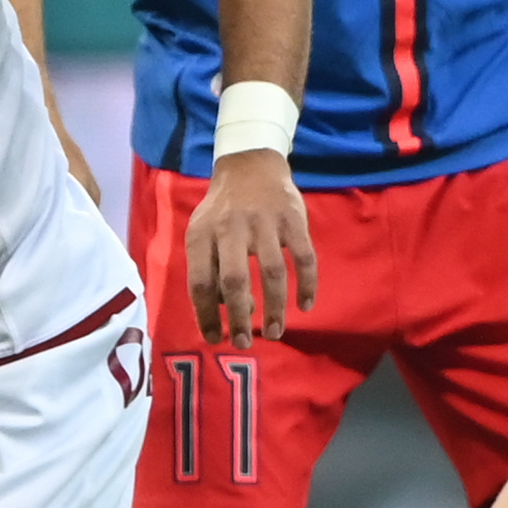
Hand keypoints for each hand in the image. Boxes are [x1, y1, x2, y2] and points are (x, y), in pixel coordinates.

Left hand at [184, 151, 318, 342]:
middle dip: (240, 317)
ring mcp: (265, 222)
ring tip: (276, 332)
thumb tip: (230, 310)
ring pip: (272, 273)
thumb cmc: (223, 210)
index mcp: (202, 234)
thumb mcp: (203, 233)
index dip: (206, 315)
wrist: (250, 164)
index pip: (199, 282)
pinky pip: (304, 258)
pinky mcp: (293, 220)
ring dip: (275, 308)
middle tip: (245, 343)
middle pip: (234, 280)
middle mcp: (231, 228)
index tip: (216, 339)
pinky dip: (307, 284)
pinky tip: (306, 305)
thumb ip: (210, 269)